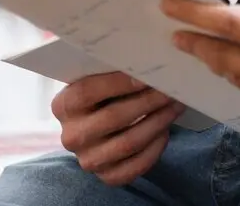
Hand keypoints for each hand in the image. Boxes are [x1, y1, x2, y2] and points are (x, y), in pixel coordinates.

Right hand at [51, 72, 184, 186]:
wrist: (96, 132)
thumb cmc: (101, 98)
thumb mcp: (96, 81)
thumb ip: (112, 72)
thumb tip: (146, 62)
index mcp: (63, 105)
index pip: (88, 91)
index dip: (119, 83)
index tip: (147, 76)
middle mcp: (72, 136)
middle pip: (113, 117)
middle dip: (148, 101)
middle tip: (171, 90)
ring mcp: (88, 160)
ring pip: (129, 142)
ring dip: (157, 122)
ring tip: (175, 106)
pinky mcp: (107, 176)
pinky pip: (137, 165)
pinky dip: (155, 147)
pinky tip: (165, 131)